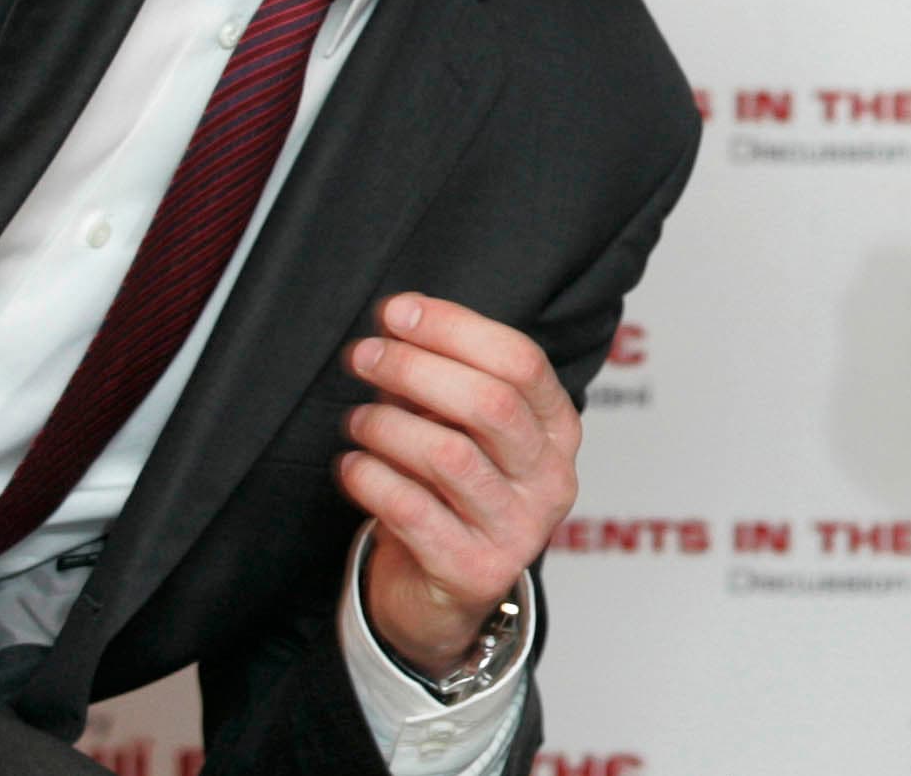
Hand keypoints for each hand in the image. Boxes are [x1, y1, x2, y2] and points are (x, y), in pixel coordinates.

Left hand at [338, 293, 581, 674]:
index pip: (521, 361)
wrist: (443, 598)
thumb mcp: (464, 431)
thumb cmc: (450, 496)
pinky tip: (353, 465)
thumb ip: (443, 381)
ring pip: (449, 455)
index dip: (455, 328)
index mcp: (558, 431)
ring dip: (388, 425)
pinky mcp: (475, 572)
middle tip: (364, 356)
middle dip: (415, 369)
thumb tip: (398, 322)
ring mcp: (519, 529)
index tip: (397, 313)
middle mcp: (551, 478)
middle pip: (489, 403)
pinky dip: (372, 479)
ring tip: (357, 420)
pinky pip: (413, 511)